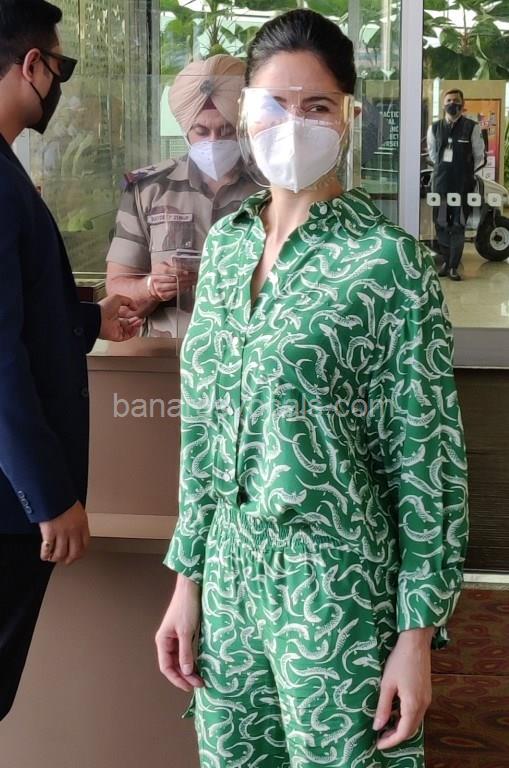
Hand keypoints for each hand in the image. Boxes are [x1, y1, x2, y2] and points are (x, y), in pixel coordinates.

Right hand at [39, 501, 89, 564]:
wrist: (53, 493)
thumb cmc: (63, 499)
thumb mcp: (77, 510)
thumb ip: (77, 522)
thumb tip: (75, 531)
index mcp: (82, 524)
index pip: (85, 544)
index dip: (81, 552)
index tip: (77, 555)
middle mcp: (73, 530)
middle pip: (75, 553)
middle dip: (70, 559)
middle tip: (66, 561)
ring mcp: (62, 533)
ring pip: (61, 554)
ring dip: (57, 558)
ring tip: (53, 558)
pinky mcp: (49, 534)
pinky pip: (48, 550)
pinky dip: (46, 555)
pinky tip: (45, 555)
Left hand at [98, 294, 142, 340]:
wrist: (97, 318)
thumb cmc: (103, 308)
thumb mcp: (117, 298)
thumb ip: (128, 301)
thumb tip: (135, 307)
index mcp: (112, 314)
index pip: (124, 316)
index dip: (131, 316)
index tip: (137, 313)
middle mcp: (113, 322)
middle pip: (127, 324)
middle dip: (135, 322)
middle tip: (140, 319)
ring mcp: (114, 330)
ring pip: (128, 330)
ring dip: (135, 327)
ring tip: (139, 322)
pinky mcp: (115, 336)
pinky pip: (126, 336)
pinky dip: (132, 333)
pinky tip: (136, 328)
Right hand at [148, 262, 197, 302]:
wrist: (152, 285)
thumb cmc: (160, 273)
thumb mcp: (164, 264)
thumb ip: (172, 263)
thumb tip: (184, 263)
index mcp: (159, 270)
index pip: (172, 271)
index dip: (181, 271)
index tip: (189, 272)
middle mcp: (158, 280)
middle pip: (176, 279)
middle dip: (187, 278)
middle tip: (194, 276)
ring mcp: (161, 288)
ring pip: (177, 286)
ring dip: (187, 284)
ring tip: (193, 281)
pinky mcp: (164, 295)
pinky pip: (176, 293)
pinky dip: (183, 289)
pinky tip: (188, 286)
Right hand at [155, 574, 203, 691]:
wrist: (191, 587)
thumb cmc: (186, 607)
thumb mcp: (186, 631)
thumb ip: (186, 652)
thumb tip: (187, 672)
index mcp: (163, 641)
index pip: (166, 667)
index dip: (176, 679)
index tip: (189, 687)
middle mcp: (167, 641)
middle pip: (174, 665)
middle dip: (185, 676)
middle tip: (199, 684)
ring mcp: (176, 638)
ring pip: (181, 660)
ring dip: (189, 670)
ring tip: (201, 679)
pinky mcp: (185, 634)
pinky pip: (186, 652)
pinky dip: (192, 660)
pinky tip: (200, 666)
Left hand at [374, 628, 433, 749]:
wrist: (416, 642)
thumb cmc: (399, 661)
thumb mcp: (387, 684)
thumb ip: (383, 707)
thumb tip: (378, 726)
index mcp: (413, 704)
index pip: (403, 732)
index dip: (391, 741)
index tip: (378, 744)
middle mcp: (423, 705)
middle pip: (411, 729)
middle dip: (396, 736)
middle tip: (380, 738)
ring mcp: (427, 699)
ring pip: (415, 721)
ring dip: (402, 727)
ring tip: (385, 727)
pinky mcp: (426, 692)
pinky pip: (417, 712)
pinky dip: (407, 718)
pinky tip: (396, 713)